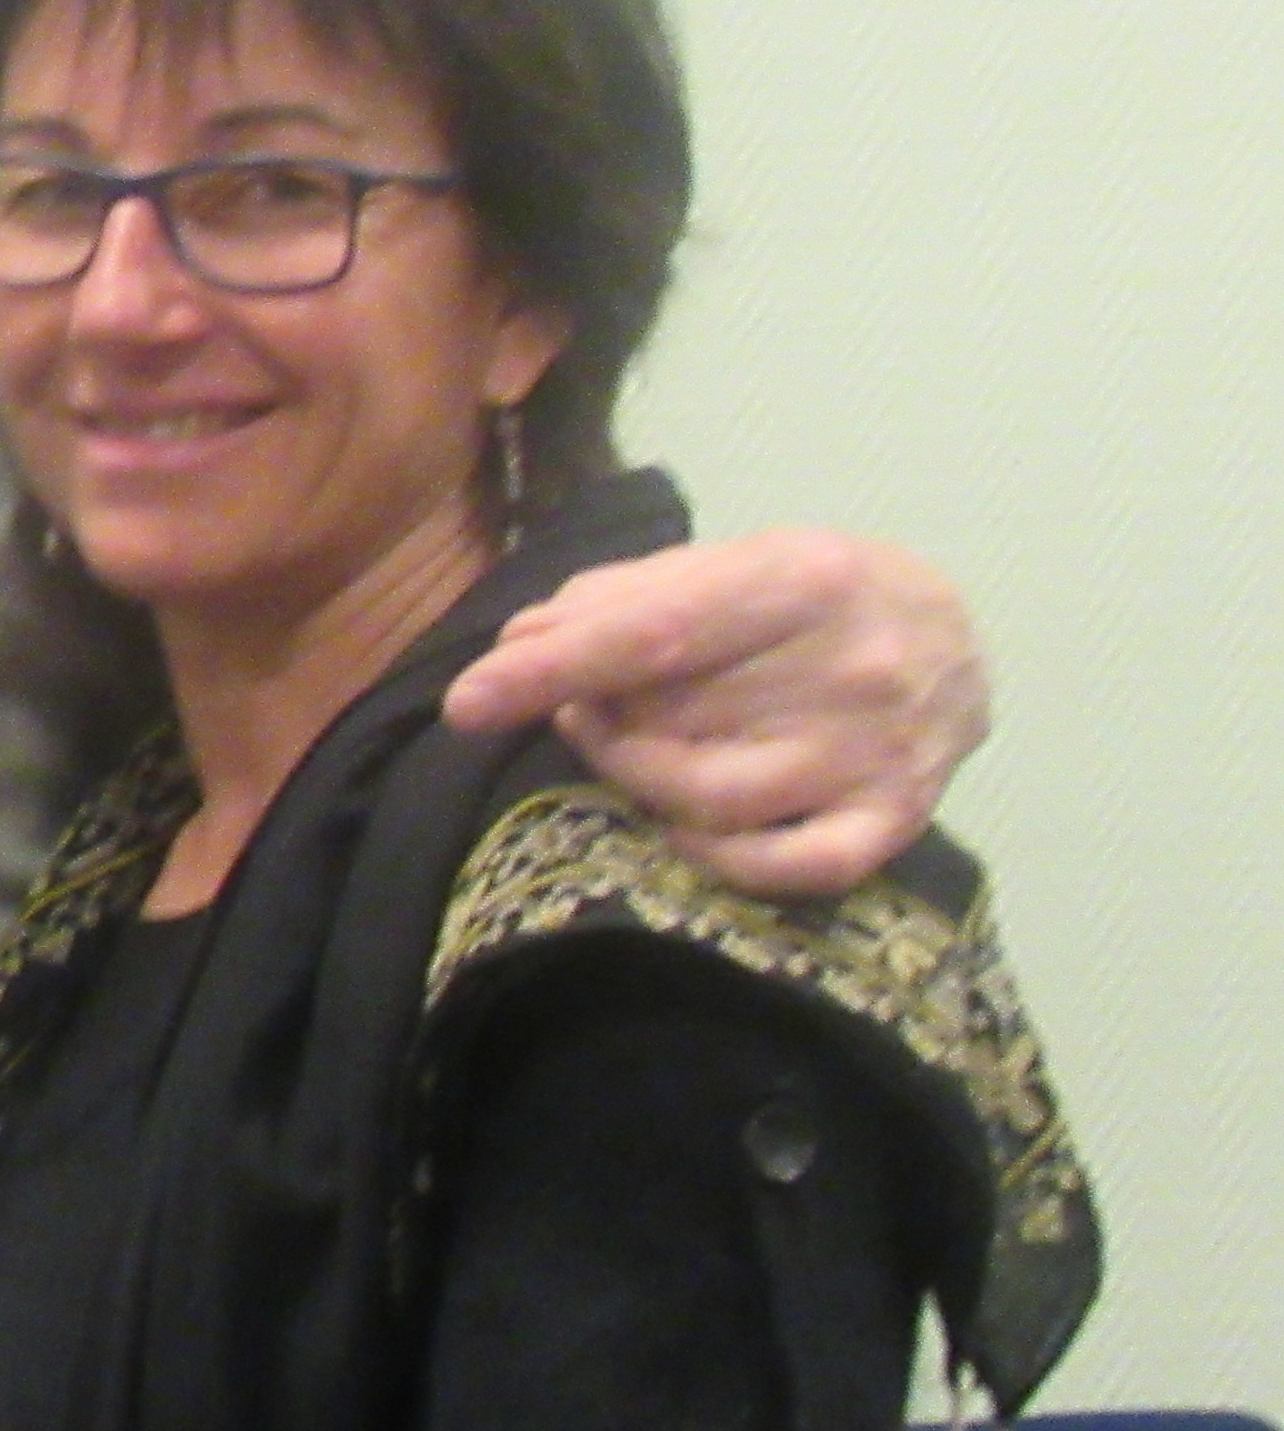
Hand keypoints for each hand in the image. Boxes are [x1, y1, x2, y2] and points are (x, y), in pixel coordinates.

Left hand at [443, 529, 984, 896]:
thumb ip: (622, 597)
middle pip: (672, 720)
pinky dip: (713, 856)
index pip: (657, 635)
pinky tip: (685, 820)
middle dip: (595, 716)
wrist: (960, 635)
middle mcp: (855, 667)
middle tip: (583, 701)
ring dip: (636, 779)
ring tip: (623, 745)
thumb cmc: (815, 595)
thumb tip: (518, 641)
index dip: (555, 670)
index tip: (470, 702)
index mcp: (807, 579)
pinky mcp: (897, 820)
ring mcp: (880, 752)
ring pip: (711, 800)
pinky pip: (784, 868)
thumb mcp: (730, 562)